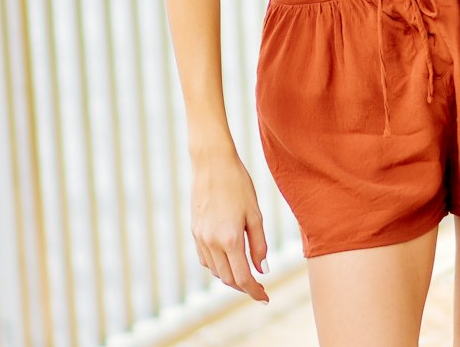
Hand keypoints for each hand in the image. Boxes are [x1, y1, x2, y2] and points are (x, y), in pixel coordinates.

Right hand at [190, 152, 269, 302]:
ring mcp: (200, 237)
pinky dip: (217, 265)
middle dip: (244, 286)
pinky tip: (228, 258)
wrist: (212, 162)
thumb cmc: (238, 184)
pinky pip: (205, 258)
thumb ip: (259, 244)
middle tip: (258, 286)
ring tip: (245, 273)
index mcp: (230, 238)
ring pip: (215, 270)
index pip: (243, 277)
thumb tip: (262, 270)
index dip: (255, 291)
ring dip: (230, 276)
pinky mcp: (194, 231)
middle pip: (228, 279)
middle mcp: (212, 242)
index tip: (264, 297)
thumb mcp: (255, 213)